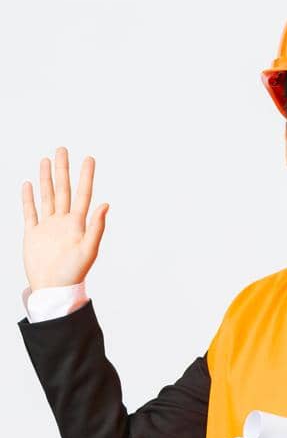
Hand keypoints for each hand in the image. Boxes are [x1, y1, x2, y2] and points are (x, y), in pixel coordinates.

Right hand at [20, 147, 108, 290]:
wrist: (53, 288)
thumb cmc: (74, 272)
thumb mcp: (89, 249)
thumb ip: (97, 226)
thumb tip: (106, 204)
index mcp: (78, 223)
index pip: (82, 194)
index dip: (86, 176)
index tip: (88, 158)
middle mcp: (63, 221)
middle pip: (62, 189)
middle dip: (63, 170)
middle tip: (63, 149)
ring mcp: (48, 226)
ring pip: (47, 196)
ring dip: (46, 178)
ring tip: (47, 160)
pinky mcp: (33, 233)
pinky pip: (30, 212)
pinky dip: (29, 198)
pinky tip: (30, 184)